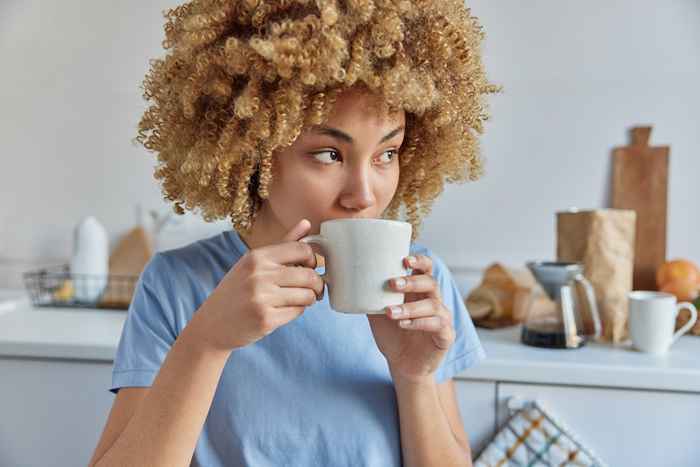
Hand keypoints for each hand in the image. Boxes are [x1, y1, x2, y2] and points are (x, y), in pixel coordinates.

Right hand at [190, 219, 324, 352]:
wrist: (212, 325)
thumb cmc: (236, 291)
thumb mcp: (253, 263)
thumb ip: (283, 243)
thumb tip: (307, 223)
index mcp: (257, 257)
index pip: (302, 249)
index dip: (312, 259)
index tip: (309, 267)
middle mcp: (258, 275)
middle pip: (309, 275)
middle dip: (317, 284)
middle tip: (313, 289)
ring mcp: (261, 298)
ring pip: (307, 295)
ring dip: (308, 299)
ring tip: (299, 299)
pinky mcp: (266, 320)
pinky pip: (298, 312)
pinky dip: (297, 312)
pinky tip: (284, 310)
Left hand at [367, 254, 454, 382]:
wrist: (402, 365)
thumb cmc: (392, 335)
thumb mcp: (377, 314)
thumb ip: (370, 297)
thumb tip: (350, 281)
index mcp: (419, 291)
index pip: (426, 269)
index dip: (419, 261)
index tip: (405, 260)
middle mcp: (433, 301)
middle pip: (431, 283)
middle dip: (412, 282)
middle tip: (392, 283)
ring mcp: (442, 318)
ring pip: (432, 305)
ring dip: (410, 307)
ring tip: (390, 312)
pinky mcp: (446, 336)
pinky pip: (437, 325)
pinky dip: (419, 323)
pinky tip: (403, 324)